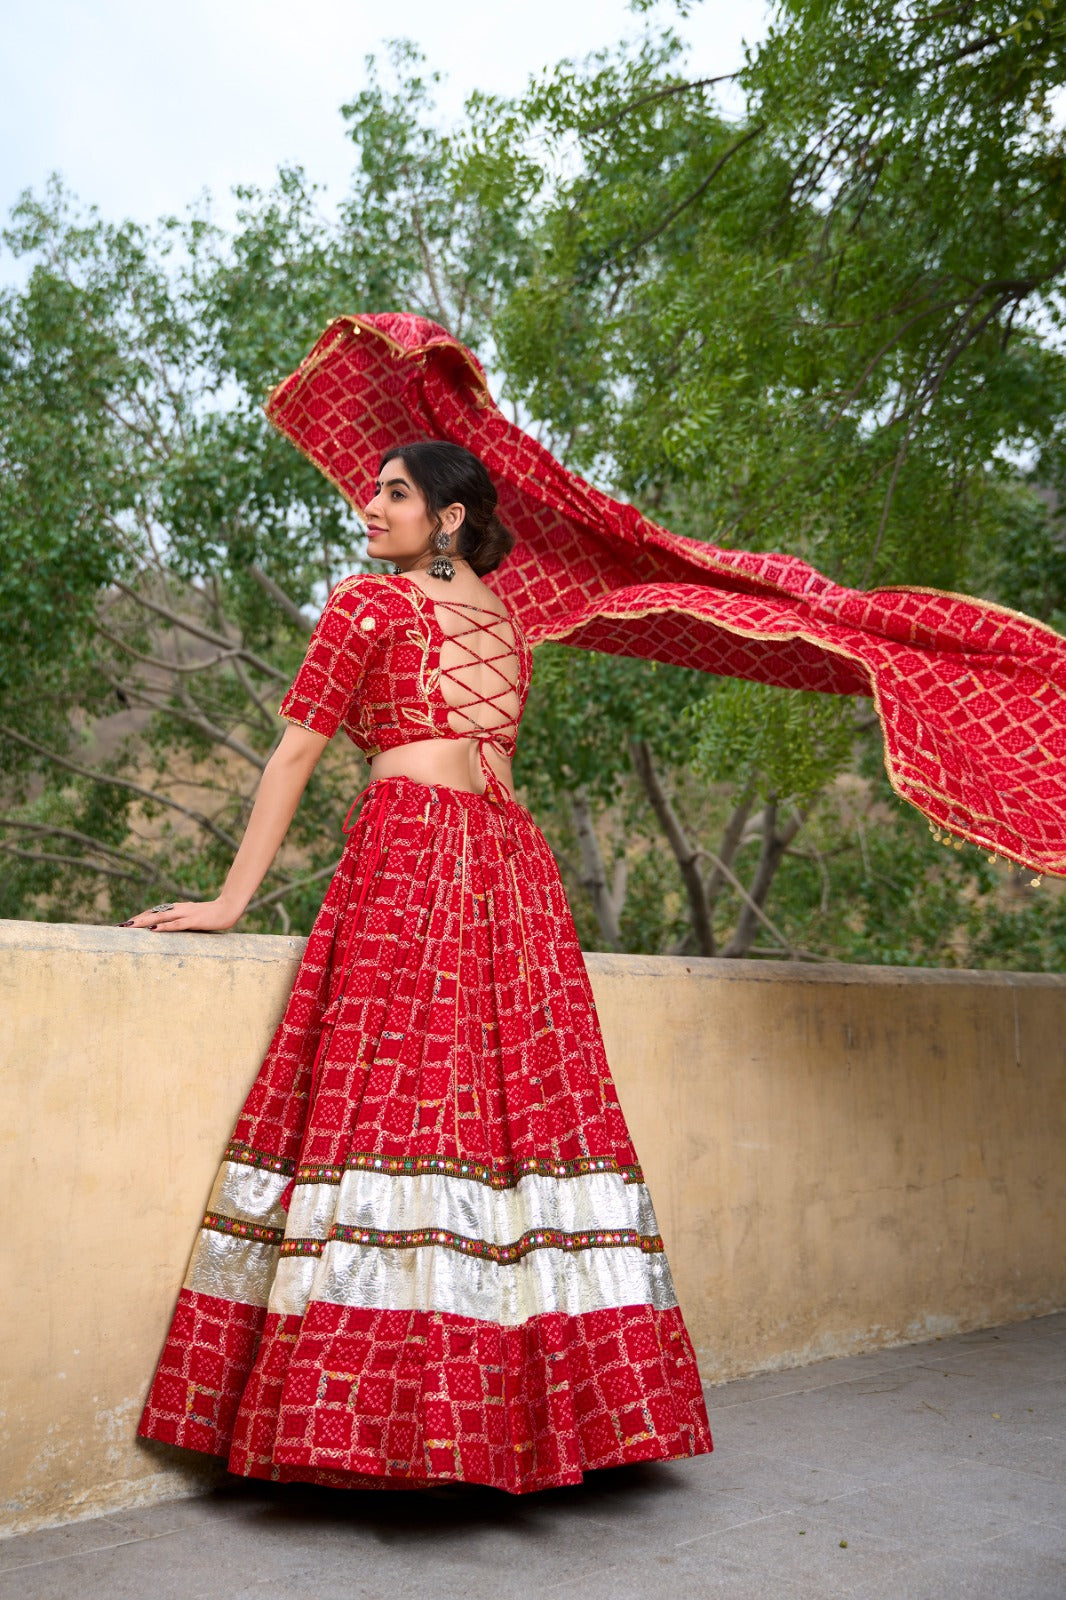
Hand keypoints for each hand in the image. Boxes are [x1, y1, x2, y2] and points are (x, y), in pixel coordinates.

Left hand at [118, 897, 240, 932]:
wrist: (228, 908)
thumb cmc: (211, 915)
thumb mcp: (193, 919)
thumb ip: (180, 922)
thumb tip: (169, 929)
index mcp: (177, 908)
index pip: (154, 912)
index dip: (139, 917)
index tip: (125, 924)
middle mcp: (178, 909)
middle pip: (153, 913)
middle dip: (136, 920)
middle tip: (120, 926)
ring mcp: (185, 914)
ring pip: (160, 917)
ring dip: (144, 922)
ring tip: (130, 926)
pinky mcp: (193, 920)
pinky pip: (176, 924)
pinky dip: (164, 926)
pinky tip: (154, 929)